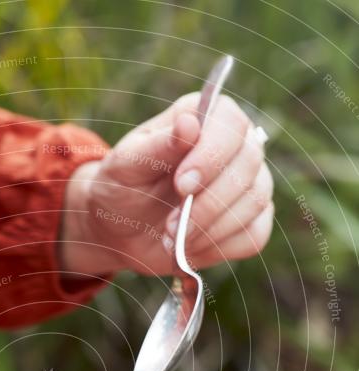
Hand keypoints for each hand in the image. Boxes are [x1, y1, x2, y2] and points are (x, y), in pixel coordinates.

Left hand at [60, 93, 272, 276]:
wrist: (121, 231)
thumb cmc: (122, 188)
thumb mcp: (126, 166)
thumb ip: (157, 146)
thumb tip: (189, 123)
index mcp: (204, 118)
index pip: (231, 123)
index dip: (212, 155)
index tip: (181, 185)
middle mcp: (235, 146)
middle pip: (249, 163)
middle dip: (207, 202)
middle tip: (170, 225)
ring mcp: (248, 184)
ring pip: (255, 202)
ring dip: (210, 229)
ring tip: (171, 237)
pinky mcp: (250, 222)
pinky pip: (253, 236)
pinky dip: (219, 247)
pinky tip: (190, 248)